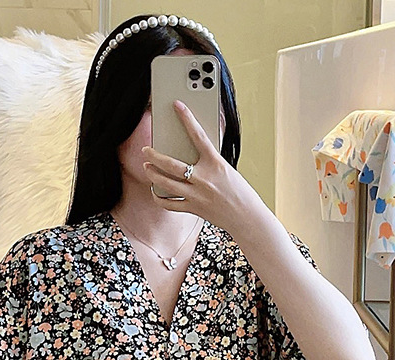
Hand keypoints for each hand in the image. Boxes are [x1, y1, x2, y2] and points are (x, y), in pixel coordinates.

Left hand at [142, 100, 261, 233]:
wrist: (247, 217)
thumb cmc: (240, 193)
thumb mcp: (228, 170)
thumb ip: (211, 161)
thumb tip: (194, 151)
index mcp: (216, 164)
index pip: (198, 136)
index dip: (187, 118)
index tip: (177, 105)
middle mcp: (204, 179)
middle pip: (171, 164)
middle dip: (154, 155)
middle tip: (146, 150)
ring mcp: (197, 195)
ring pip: (166, 183)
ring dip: (152, 174)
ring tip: (147, 168)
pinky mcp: (194, 209)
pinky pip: (170, 204)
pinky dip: (159, 198)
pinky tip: (155, 191)